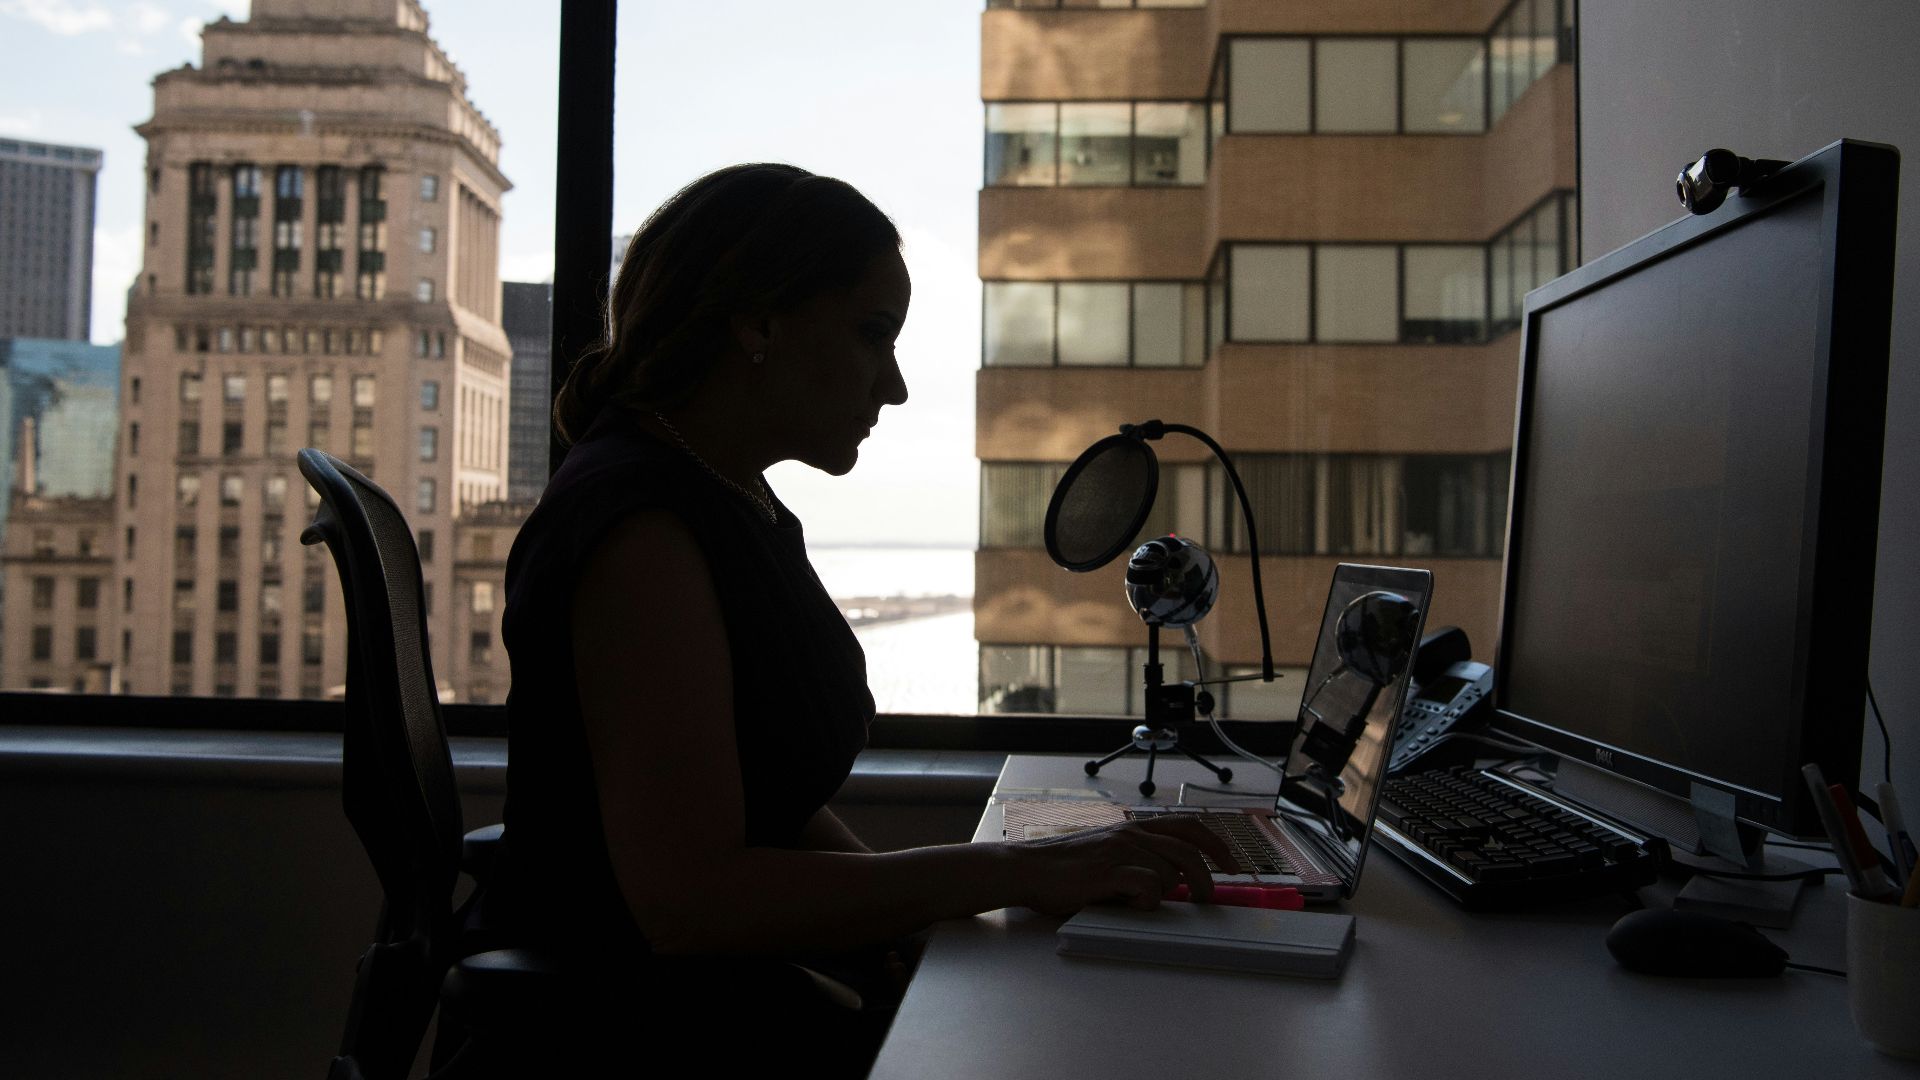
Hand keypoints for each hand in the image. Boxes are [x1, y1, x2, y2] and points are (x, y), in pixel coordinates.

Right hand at [1011, 817, 1241, 915]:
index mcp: (1133, 828)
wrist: (1027, 868)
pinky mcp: (1107, 872)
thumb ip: (1139, 859)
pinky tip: (1132, 904)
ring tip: (1143, 901)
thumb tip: (1173, 880)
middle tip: (1206, 899)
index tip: (1232, 864)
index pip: (1188, 827)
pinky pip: (1148, 886)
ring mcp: (1119, 851)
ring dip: (1165, 893)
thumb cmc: (1065, 868)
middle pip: (1188, 852)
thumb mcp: (1108, 854)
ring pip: (1169, 872)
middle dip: (1206, 879)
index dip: (1216, 844)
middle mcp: (1130, 834)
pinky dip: (1148, 900)